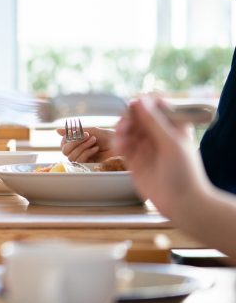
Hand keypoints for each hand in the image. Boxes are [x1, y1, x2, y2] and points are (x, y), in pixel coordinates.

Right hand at [56, 126, 116, 162]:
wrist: (120, 144)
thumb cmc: (107, 136)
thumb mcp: (90, 131)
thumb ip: (73, 132)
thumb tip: (56, 130)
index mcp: (76, 142)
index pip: (62, 143)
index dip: (68, 138)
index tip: (77, 132)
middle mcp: (77, 151)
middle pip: (64, 151)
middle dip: (75, 142)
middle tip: (86, 136)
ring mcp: (82, 159)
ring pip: (71, 156)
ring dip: (83, 147)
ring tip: (94, 141)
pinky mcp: (88, 165)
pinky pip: (80, 161)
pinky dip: (87, 153)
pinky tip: (96, 149)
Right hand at [115, 97, 208, 218]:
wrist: (181, 202)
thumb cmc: (184, 172)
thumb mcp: (172, 143)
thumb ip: (154, 121)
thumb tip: (138, 100)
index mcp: (173, 126)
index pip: (157, 105)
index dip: (144, 103)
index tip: (135, 106)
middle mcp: (158, 134)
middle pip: (138, 116)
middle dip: (129, 118)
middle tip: (125, 125)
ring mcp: (145, 147)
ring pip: (128, 129)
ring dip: (121, 130)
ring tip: (121, 140)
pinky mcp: (134, 159)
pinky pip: (122, 145)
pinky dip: (118, 143)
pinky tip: (119, 148)